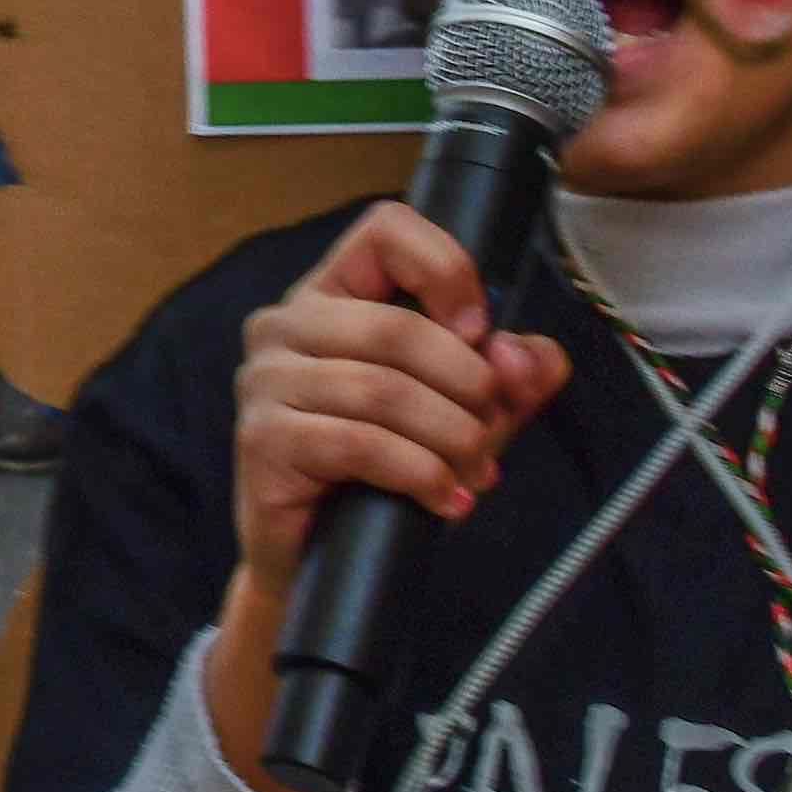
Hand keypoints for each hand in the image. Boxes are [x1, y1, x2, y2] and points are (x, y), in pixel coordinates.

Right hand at [211, 201, 572, 761]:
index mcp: (330, 293)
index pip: (386, 230)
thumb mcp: (463, 411)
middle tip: (494, 433)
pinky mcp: (263, 440)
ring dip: (451, 438)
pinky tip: (446, 500)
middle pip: (397, 326)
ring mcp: (265, 381)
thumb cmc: (383, 470)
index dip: (446, 270)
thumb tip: (527, 357)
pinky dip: (419, 474)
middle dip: (468, 385)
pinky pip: (358, 444)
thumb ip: (511, 375)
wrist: (317, 561)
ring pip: (383, 390)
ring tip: (478, 473)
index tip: (480, 331)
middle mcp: (285, 324)